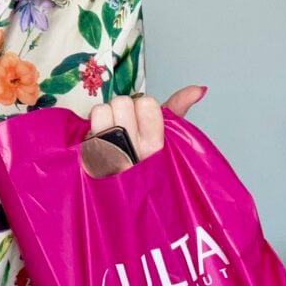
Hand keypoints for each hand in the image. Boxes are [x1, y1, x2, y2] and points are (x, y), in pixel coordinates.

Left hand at [88, 86, 207, 160]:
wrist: (123, 197)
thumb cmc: (146, 164)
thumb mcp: (166, 139)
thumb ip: (178, 109)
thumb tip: (199, 88)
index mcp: (155, 145)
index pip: (147, 103)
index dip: (142, 106)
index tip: (142, 119)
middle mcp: (134, 151)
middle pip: (122, 102)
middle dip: (122, 109)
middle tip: (124, 125)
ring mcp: (109, 156)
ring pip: (102, 110)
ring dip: (104, 117)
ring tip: (110, 132)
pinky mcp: (88, 159)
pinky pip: (86, 126)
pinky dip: (91, 128)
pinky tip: (98, 141)